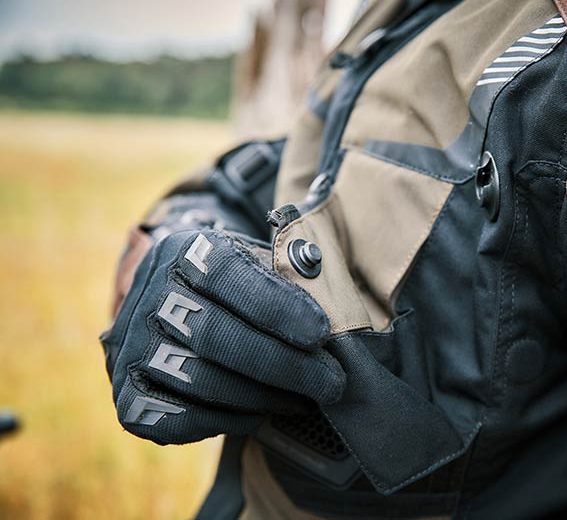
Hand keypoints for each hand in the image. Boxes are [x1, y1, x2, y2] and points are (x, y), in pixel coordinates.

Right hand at [100, 230, 344, 444]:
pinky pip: (180, 418)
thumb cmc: (236, 284)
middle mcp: (150, 294)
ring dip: (264, 396)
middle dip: (284, 365)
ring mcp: (132, 345)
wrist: (175, 302)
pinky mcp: (128, 394)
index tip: (321, 334)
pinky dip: (227, 420)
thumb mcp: (259, 261)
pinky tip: (261, 413)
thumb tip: (334, 309)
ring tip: (307, 400)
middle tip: (331, 383)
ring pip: (201, 380)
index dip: (278, 308)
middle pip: (218, 336)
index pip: (230, 277)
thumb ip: (290, 278)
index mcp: (186, 250)